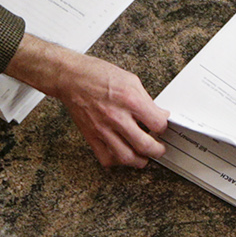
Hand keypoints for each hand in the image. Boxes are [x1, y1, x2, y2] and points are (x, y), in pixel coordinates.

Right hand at [5, 35, 168, 168]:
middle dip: (157, 150)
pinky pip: (105, 158)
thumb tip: (156, 113)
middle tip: (159, 149)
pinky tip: (121, 154)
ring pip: (126, 157)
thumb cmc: (98, 74)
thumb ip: (145, 100)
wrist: (71, 78)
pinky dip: (116, 161)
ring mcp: (103, 129)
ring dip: (139, 161)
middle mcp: (117, 117)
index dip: (164, 127)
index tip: (162, 126)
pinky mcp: (91, 136)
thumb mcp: (130, 80)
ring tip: (143, 157)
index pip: (157, 124)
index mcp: (130, 100)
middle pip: (145, 145)